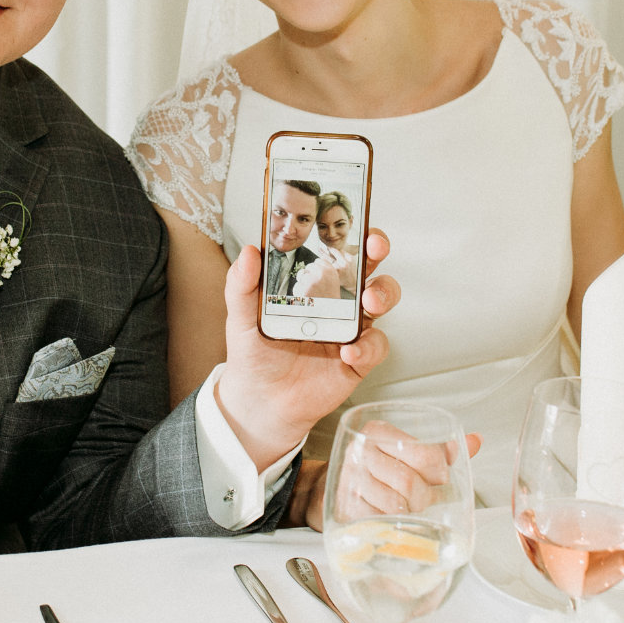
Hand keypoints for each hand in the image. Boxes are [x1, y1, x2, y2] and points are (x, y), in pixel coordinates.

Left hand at [215, 231, 398, 469]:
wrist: (260, 400)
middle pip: (368, 267)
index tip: (357, 222)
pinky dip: (367, 347)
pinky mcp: (358, 358)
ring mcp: (351, 328)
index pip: (336, 250)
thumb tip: (250, 252)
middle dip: (377, 253)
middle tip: (373, 249)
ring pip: (382, 300)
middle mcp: (338, 301)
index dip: (351, 233)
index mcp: (312, 284)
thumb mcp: (241, 316)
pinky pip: (375, 347)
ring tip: (368, 302)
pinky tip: (349, 351)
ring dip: (382, 295)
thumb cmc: (255, 354)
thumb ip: (242, 285)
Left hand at [293, 258, 341, 298]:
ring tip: (311, 291)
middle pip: (309, 267)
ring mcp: (311, 281)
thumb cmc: (330, 296)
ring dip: (303, 282)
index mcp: (330, 270)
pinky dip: (300, 291)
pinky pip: (297, 285)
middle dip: (309, 274)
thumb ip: (326, 269)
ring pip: (301, 274)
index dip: (316, 269)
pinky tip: (307, 296)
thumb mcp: (333, 280)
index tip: (319, 278)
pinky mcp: (303, 289)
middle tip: (315, 286)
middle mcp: (321, 273)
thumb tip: (314, 262)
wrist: (328, 311)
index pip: (318, 261)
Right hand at [303, 428, 481, 530]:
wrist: (327, 490)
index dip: (439, 473)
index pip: (425, 454)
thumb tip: (475, 441)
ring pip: (396, 505)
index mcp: (377, 431)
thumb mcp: (402, 452)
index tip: (438, 479)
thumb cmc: (375, 470)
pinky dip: (392, 524)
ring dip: (408, 513)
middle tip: (423, 499)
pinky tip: (390, 518)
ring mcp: (349, 480)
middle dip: (423, 497)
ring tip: (405, 508)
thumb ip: (438, 450)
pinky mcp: (344, 507)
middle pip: (410, 483)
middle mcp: (360, 452)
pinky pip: (381, 521)